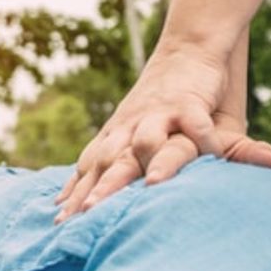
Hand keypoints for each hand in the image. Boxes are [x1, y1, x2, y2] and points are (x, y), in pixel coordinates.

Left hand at [55, 47, 270, 221]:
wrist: (185, 48)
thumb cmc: (158, 99)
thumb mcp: (129, 128)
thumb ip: (111, 159)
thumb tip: (81, 196)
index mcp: (115, 134)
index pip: (89, 167)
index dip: (75, 194)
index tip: (61, 222)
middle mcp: (130, 125)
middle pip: (109, 159)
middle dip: (99, 187)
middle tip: (87, 213)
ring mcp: (158, 114)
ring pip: (145, 142)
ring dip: (144, 163)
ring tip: (147, 188)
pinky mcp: (189, 103)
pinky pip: (196, 125)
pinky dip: (203, 141)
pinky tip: (210, 159)